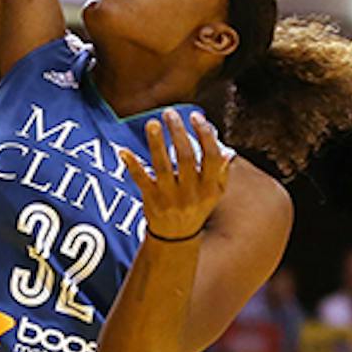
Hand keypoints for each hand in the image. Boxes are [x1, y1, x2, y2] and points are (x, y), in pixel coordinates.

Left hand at [119, 109, 231, 240]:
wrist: (176, 238)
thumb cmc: (196, 208)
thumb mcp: (214, 194)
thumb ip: (220, 173)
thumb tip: (228, 152)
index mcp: (210, 188)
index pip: (211, 156)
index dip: (205, 134)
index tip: (196, 116)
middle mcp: (191, 193)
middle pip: (185, 157)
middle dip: (178, 132)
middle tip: (169, 113)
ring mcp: (170, 197)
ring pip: (162, 166)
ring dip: (156, 143)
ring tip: (152, 123)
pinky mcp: (151, 200)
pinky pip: (141, 180)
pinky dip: (132, 165)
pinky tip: (123, 151)